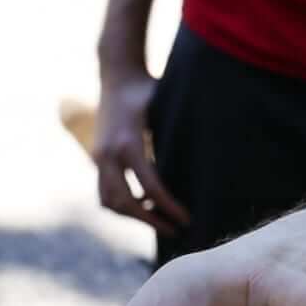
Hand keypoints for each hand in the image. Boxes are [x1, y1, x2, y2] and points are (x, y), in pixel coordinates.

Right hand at [91, 68, 191, 234]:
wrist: (116, 74)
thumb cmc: (147, 89)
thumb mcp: (166, 106)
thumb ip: (179, 133)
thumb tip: (210, 162)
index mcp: (129, 142)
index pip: (150, 186)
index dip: (168, 207)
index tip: (186, 219)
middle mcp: (108, 153)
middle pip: (124, 202)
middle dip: (149, 220)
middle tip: (174, 230)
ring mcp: (98, 156)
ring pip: (108, 201)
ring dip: (132, 216)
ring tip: (159, 221)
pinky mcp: (96, 157)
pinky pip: (104, 191)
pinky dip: (122, 204)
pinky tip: (144, 204)